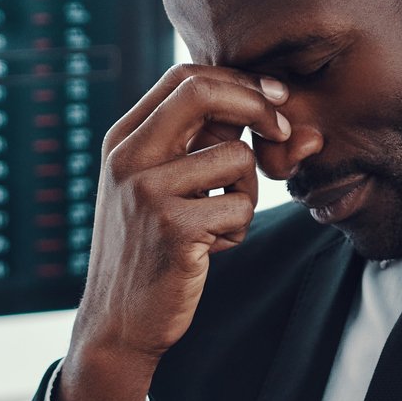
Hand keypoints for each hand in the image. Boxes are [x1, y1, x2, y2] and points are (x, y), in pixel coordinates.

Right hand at [55, 65, 290, 400]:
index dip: (237, 80)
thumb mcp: (153, 188)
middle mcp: (127, 158)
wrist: (118, 323)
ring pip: (236, 158)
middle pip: (205, 93)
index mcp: (122, 140)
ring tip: (218, 223)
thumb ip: (190, 145)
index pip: (184, 77)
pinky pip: (241, 207)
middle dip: (258, 105)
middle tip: (282, 130)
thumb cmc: (147, 252)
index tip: (273, 98)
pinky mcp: (174, 227)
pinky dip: (238, 230)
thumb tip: (257, 102)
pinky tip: (211, 250)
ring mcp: (146, 191)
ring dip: (246, 193)